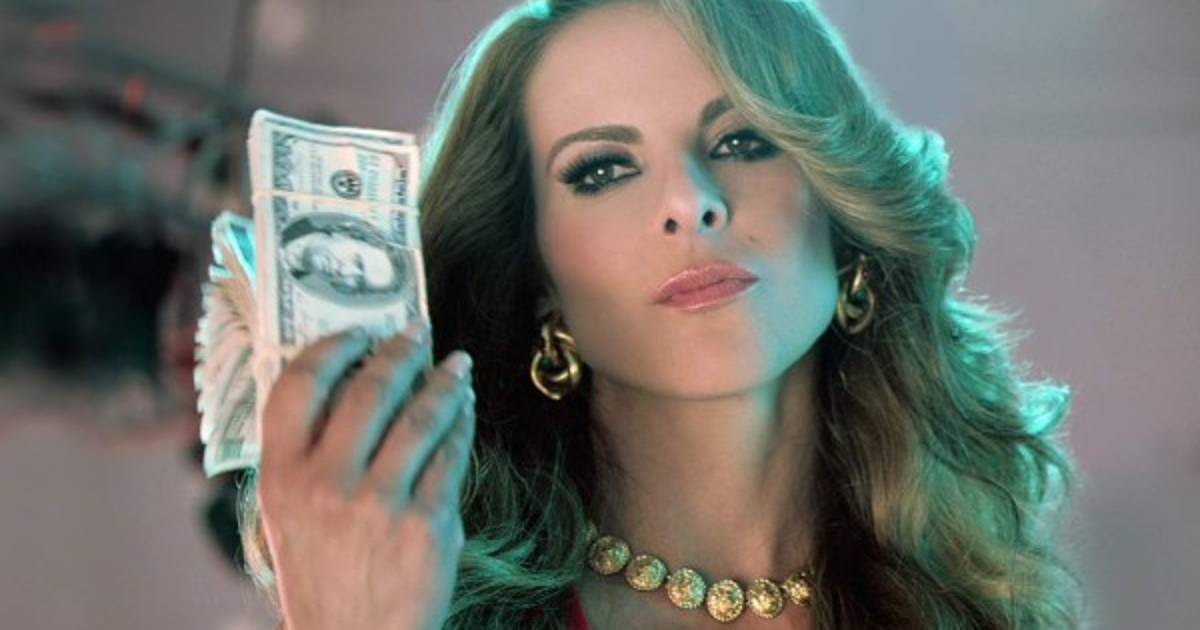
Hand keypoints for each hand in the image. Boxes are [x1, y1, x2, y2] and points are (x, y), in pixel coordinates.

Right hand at [257, 323, 474, 629]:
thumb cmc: (324, 575)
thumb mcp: (290, 516)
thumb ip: (309, 454)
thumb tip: (353, 381)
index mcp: (280, 478)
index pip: (298, 385)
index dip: (333, 346)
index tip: (360, 330)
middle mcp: (326, 484)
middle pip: (370, 390)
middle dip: (401, 352)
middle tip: (419, 333)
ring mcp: (379, 503)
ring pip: (421, 417)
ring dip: (443, 381)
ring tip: (456, 366)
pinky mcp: (427, 523)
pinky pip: (451, 456)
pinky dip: (460, 423)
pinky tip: (464, 410)